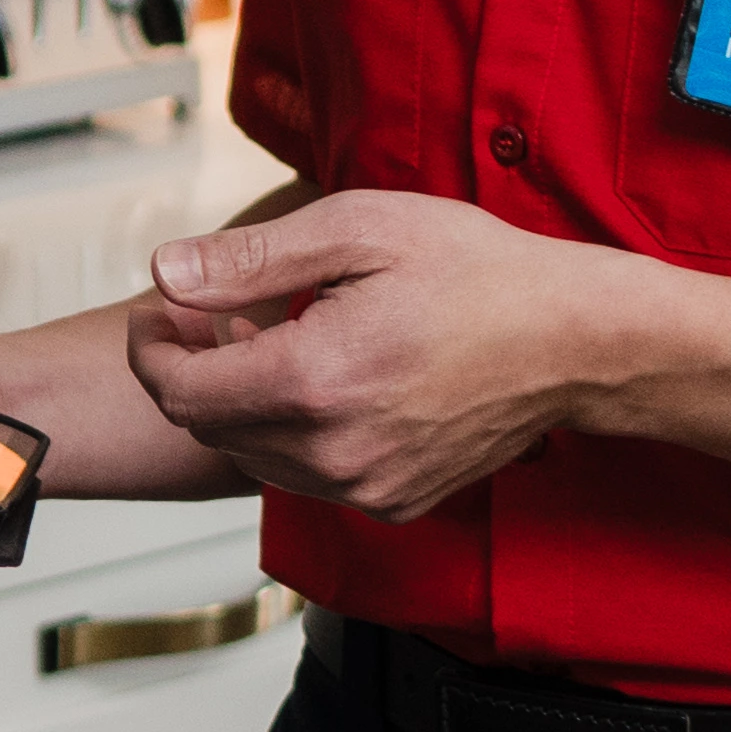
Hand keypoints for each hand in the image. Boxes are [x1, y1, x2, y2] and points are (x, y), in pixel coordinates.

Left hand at [120, 193, 663, 515]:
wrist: (575, 340)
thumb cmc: (480, 275)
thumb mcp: (357, 230)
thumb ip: (249, 261)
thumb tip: (167, 274)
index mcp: (314, 382)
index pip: (180, 392)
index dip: (155, 349)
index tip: (163, 312)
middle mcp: (334, 452)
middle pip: (209, 428)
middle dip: (193, 370)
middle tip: (214, 314)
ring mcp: (366, 486)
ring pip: (253, 456)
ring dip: (241, 403)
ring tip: (271, 340)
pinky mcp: (393, 501)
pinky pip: (307, 475)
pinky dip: (291, 432)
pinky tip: (322, 380)